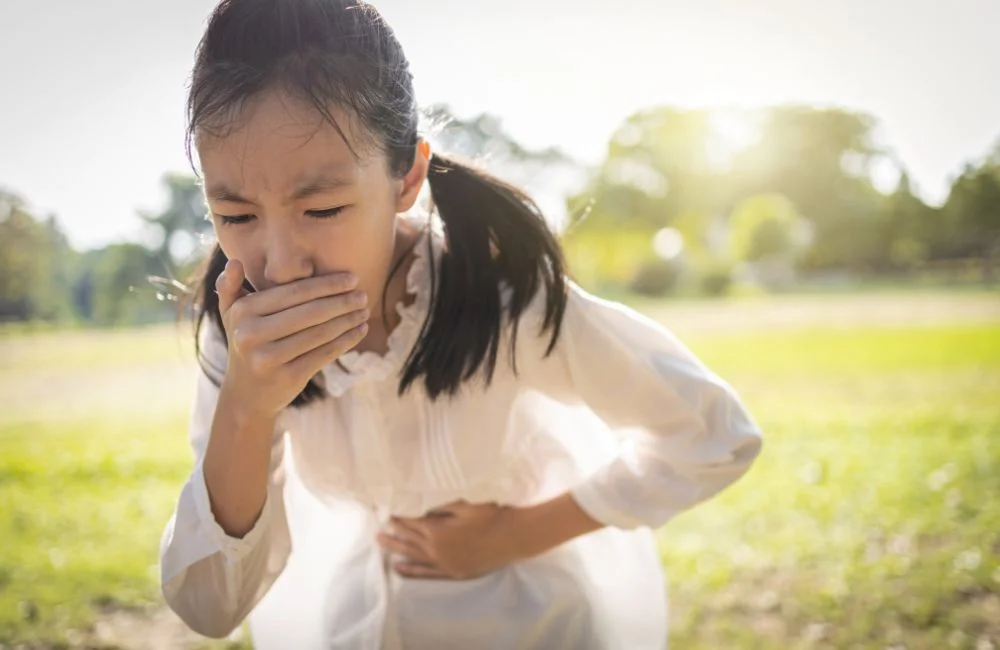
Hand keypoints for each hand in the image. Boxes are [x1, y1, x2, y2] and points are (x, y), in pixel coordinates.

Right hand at [215, 259, 368, 416]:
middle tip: (363, 295)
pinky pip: (324, 354)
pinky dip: (347, 341)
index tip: (351, 279)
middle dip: (342, 302)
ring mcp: (269, 358)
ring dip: (348, 320)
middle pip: (310, 312)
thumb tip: (236, 262)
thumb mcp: (232, 316)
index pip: (293, 293)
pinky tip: (360, 330)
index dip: (326, 285)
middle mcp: (251, 334)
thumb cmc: (246, 344)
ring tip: (364, 310)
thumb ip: (230, 287)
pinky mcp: (287, 377)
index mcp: (243, 312)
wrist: (246, 395)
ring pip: (320, 333)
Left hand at [376, 501, 524, 579]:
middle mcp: (437, 550)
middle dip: (392, 534)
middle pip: (408, 540)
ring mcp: (445, 564)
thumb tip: (420, 504)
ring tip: (382, 543)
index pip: (411, 523)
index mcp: (438, 531)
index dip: (398, 517)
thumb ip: (440, 506)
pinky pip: (427, 573)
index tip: (387, 512)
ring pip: (414, 557)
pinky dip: (412, 571)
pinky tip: (400, 568)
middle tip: (377, 529)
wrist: (514, 537)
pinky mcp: (454, 572)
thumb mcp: (464, 504)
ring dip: (397, 550)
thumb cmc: (491, 515)